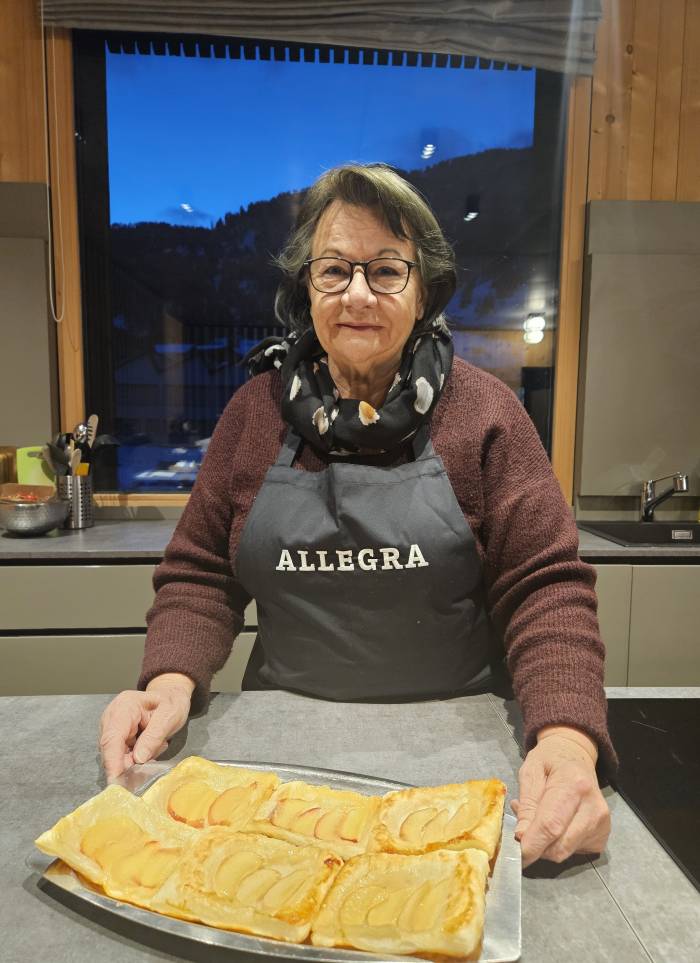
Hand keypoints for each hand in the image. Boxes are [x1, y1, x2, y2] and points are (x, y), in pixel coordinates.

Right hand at [98, 673, 194, 779]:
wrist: (172, 696)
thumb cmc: (172, 702)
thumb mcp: (169, 717)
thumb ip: (154, 737)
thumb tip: (138, 759)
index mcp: (124, 707)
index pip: (112, 738)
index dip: (112, 761)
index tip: (116, 781)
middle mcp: (112, 717)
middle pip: (111, 749)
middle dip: (127, 763)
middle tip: (149, 767)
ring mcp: (112, 727)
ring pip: (116, 755)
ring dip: (135, 760)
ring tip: (157, 746)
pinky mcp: (116, 736)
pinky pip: (122, 754)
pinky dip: (136, 757)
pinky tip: (152, 747)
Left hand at [511, 726, 610, 867]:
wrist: (576, 754)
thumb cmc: (549, 760)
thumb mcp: (529, 772)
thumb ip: (527, 804)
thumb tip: (522, 837)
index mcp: (573, 785)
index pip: (550, 825)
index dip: (531, 845)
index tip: (515, 854)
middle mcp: (594, 807)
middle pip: (559, 846)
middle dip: (536, 848)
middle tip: (522, 832)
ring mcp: (602, 823)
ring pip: (565, 852)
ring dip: (546, 845)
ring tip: (538, 819)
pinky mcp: (603, 834)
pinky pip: (574, 852)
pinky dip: (558, 844)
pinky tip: (555, 824)